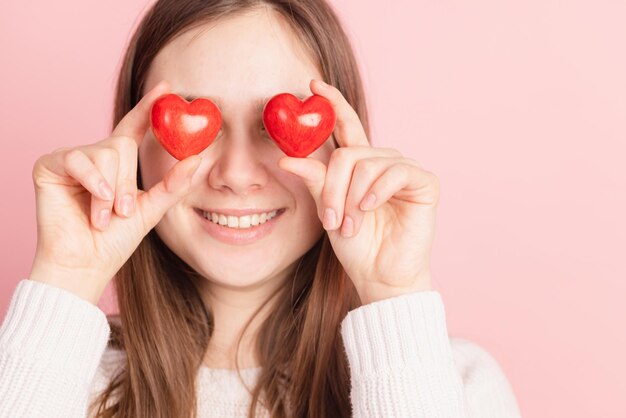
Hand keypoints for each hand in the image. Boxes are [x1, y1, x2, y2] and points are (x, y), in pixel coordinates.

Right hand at [29, 80, 201, 304]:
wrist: (86, 263)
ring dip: (110, 190)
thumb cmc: (115, 240)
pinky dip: (92, 182)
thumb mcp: (152, 209)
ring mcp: (72, 159)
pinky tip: (94, 200)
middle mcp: (96, 156)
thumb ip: (174, 184)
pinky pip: (78, 158)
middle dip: (127, 183)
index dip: (149, 108)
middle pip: (123, 146)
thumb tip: (197, 158)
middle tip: (123, 210)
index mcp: (118, 164)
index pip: (135, 128)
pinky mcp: (50, 165)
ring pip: (105, 153)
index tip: (168, 88)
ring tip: (104, 215)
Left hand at [278, 79, 439, 304]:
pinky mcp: (423, 183)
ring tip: (350, 224)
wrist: (380, 275)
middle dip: (333, 187)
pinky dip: (377, 190)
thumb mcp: (328, 209)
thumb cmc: (356, 245)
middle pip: (348, 153)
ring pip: (367, 163)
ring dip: (352, 197)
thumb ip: (316, 180)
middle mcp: (381, 162)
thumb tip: (286, 157)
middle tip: (330, 219)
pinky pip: (395, 171)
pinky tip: (370, 208)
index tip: (312, 85)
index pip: (345, 127)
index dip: (333, 104)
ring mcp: (403, 170)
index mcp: (359, 165)